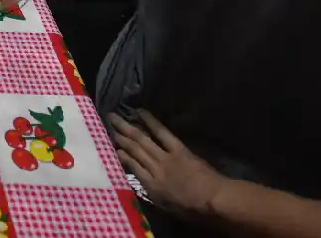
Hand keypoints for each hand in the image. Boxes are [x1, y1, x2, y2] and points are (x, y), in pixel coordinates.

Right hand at [111, 112, 227, 216]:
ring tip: (115, 117)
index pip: (131, 167)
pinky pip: (161, 133)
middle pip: (133, 150)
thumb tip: (139, 181)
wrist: (214, 198)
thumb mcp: (167, 206)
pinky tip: (140, 113)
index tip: (111, 146)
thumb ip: (151, 192)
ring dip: (127, 127)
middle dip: (119, 137)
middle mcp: (154, 169)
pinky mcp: (177, 149)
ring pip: (142, 140)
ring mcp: (165, 157)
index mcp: (151, 186)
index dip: (120, 155)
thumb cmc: (193, 207)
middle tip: (106, 124)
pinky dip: (151, 122)